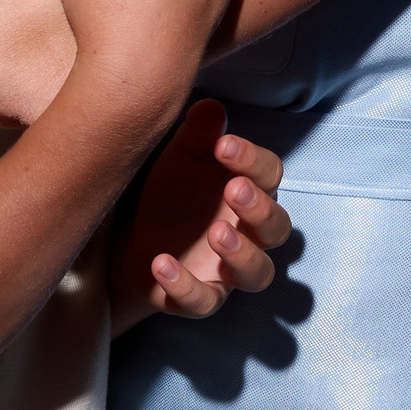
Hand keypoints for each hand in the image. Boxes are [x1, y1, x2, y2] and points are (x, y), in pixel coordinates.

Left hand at [111, 99, 290, 330]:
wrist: (132, 240)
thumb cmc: (173, 194)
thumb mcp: (181, 158)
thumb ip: (198, 135)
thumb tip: (212, 107)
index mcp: (252, 193)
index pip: (270, 176)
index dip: (253, 161)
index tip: (223, 146)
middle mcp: (251, 235)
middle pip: (278, 228)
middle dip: (260, 210)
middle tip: (234, 189)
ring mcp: (229, 272)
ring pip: (258, 274)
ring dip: (242, 254)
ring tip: (215, 232)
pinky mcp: (201, 299)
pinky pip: (203, 302)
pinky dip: (184, 286)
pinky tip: (161, 264)